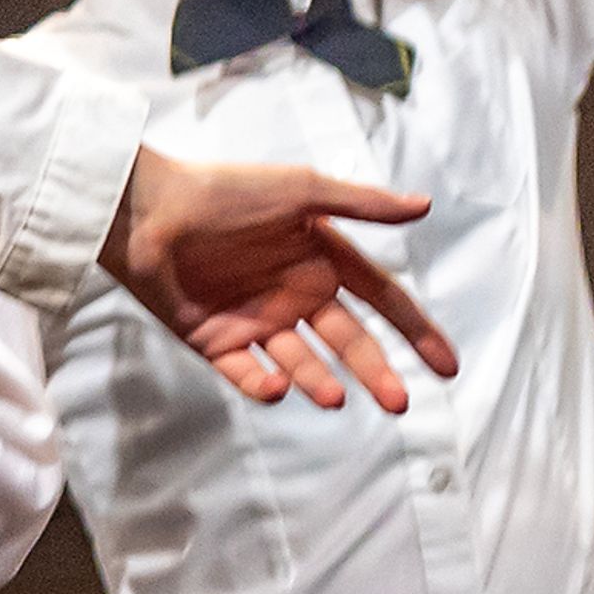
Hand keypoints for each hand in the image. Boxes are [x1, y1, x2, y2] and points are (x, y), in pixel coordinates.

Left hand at [100, 151, 455, 410]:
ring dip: (320, 381)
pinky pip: (245, 372)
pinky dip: (262, 385)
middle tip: (399, 402)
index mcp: (321, 260)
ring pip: (301, 364)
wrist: (146, 209)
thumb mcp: (300, 191)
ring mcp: (255, 321)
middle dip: (376, 372)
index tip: (447, 367)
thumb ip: (361, 204)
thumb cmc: (224, 192)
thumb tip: (425, 205)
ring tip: (335, 397)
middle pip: (348, 342)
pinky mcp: (214, 340)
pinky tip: (277, 387)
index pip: (381, 301)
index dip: (416, 332)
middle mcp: (294, 295)